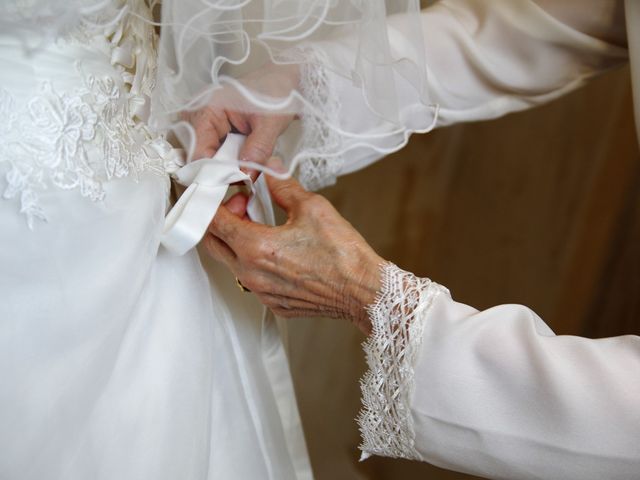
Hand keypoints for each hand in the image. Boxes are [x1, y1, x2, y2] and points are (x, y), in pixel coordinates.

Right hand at [184, 63, 299, 178]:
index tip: (233, 182)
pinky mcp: (213, 128)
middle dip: (219, 170)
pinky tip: (242, 160)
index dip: (213, 171)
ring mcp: (204, 121)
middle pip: (197, 155)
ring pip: (205, 156)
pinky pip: (214, 152)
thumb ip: (257, 150)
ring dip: (224, 166)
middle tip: (243, 176)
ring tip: (245, 167)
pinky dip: (227, 160)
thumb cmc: (277, 92)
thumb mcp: (270, 123)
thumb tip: (245, 175)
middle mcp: (199, 113)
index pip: (198, 151)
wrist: (285, 81)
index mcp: (207, 107)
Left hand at [204, 159, 384, 333]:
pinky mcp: (274, 304)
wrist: (363, 290)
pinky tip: (278, 252)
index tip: (233, 195)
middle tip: (245, 208)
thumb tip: (272, 171)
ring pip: (232, 263)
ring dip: (239, 242)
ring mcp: (261, 293)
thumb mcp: (312, 207)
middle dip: (222, 222)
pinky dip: (256, 263)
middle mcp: (251, 274)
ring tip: (264, 228)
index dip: (217, 202)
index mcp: (255, 248)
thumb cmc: (342, 254)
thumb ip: (283, 186)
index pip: (214, 222)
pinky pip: (252, 281)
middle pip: (213, 244)